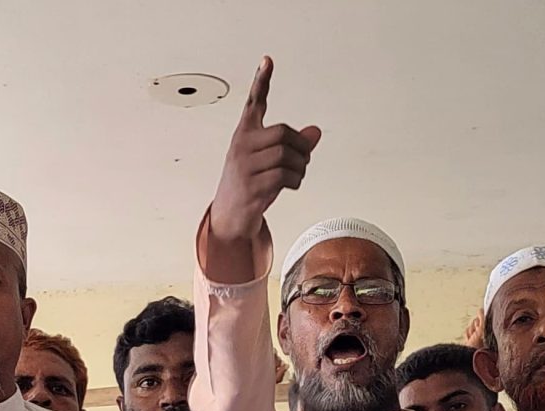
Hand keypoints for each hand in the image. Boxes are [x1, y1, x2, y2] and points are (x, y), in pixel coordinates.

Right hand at [206, 57, 321, 253]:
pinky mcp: (251, 186)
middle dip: (300, 146)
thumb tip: (316, 132)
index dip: (261, 81)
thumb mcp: (270, 161)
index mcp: (244, 134)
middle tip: (303, 158)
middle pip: (282, 132)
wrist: (229, 216)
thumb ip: (293, 145)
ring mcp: (244, 166)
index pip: (254, 103)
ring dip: (300, 166)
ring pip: (285, 155)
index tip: (267, 61)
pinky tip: (291, 184)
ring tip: (297, 174)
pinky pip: (284, 175)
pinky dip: (296, 180)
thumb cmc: (250, 184)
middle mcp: (242, 146)